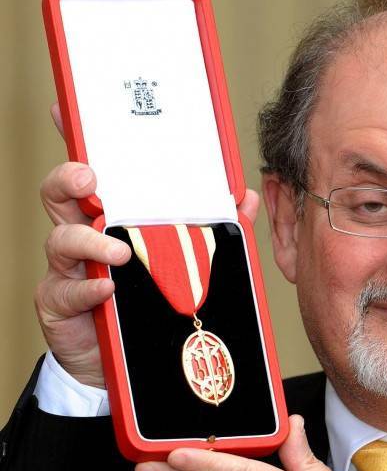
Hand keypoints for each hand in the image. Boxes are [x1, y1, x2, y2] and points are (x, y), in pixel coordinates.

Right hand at [34, 105, 259, 386]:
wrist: (123, 360)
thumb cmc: (148, 299)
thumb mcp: (185, 259)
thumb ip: (213, 227)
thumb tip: (244, 197)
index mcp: (110, 214)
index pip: (91, 170)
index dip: (74, 138)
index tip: (65, 110)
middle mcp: (82, 234)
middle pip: (59, 194)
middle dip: (69, 178)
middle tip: (90, 178)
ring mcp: (67, 269)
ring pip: (61, 240)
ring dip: (89, 240)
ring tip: (118, 250)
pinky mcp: (61, 304)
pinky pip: (67, 290)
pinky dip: (89, 287)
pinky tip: (108, 288)